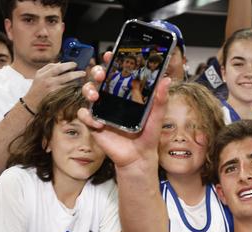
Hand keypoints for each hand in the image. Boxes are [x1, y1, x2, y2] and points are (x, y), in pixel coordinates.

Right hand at [23, 62, 86, 110]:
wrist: (31, 103)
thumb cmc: (36, 88)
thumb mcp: (39, 75)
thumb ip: (49, 67)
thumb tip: (61, 63)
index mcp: (44, 75)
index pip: (58, 67)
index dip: (68, 65)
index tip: (74, 64)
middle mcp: (49, 82)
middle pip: (66, 76)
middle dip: (77, 73)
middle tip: (83, 72)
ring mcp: (53, 90)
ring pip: (69, 84)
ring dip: (77, 81)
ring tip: (82, 79)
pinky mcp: (57, 98)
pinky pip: (68, 92)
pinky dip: (74, 89)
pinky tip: (78, 87)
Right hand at [78, 52, 170, 168]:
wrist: (139, 157)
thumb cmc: (148, 135)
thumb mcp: (157, 116)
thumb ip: (160, 99)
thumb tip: (166, 80)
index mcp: (126, 93)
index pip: (116, 72)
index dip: (111, 61)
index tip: (110, 54)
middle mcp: (112, 98)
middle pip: (99, 79)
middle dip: (97, 72)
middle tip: (101, 74)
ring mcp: (102, 110)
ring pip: (88, 92)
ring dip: (88, 90)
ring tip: (95, 96)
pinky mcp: (94, 124)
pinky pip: (85, 115)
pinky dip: (87, 116)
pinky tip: (98, 123)